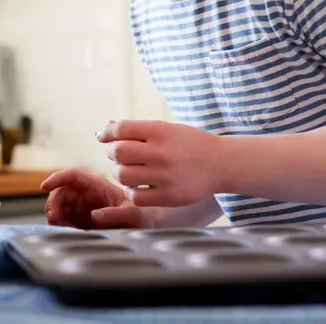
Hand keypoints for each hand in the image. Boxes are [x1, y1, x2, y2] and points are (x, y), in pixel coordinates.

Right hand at [41, 168, 144, 228]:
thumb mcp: (133, 214)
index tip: (44, 186)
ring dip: (56, 216)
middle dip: (54, 203)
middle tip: (54, 219)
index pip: (72, 176)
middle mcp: (88, 194)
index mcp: (97, 186)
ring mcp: (84, 207)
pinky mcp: (83, 221)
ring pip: (61, 207)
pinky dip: (61, 225)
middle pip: (61, 192)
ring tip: (60, 227)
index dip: (56, 178)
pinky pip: (65, 220)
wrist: (151, 227)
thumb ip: (114, 214)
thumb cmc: (144, 216)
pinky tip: (66, 232)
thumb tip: (94, 215)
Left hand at [96, 119, 221, 206]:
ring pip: (123, 175)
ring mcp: (165, 176)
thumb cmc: (189, 143)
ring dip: (119, 172)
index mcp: (160, 131)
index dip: (106, 133)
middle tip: (118, 155)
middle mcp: (161, 152)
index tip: (102, 137)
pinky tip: (137, 187)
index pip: (121, 129)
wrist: (223, 163)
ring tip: (128, 171)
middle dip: (112, 153)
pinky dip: (131, 192)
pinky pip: (136, 197)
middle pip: (118, 152)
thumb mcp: (165, 128)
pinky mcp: (170, 196)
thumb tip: (105, 128)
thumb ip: (136, 129)